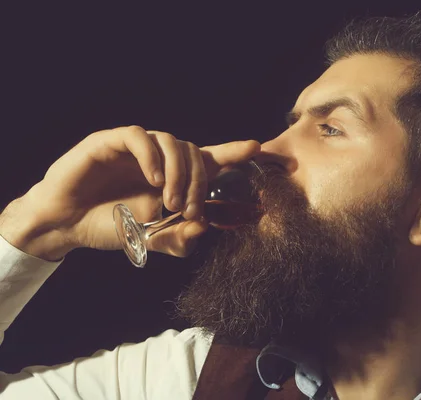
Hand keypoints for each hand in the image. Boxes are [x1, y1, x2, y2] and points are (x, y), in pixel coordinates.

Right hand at [0, 126, 259, 260]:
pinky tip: (153, 179)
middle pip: (194, 153)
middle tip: (189, 210)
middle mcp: (158, 158)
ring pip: (173, 142)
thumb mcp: (150, 239)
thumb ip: (178, 238)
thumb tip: (204, 228)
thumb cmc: (110, 225)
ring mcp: (136, 148)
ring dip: (179, 173)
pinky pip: (140, 137)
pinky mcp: (111, 141)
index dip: (232, 152)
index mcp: (171, 176)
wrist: (66, 224)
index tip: (256, 148)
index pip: (208, 159)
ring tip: (170, 201)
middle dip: (199, 183)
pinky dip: (152, 157)